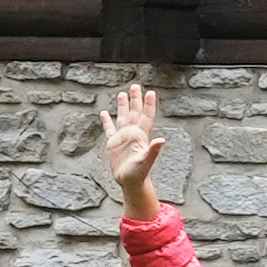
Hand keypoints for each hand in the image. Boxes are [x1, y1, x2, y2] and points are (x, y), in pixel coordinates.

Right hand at [97, 83, 165, 211]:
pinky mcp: (113, 143)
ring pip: (122, 117)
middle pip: (134, 112)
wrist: (130, 181)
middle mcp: (133, 133)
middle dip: (135, 99)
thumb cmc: (140, 172)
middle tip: (135, 86)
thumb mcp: (146, 160)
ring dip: (122, 106)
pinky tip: (104, 113)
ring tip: (122, 94)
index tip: (150, 92)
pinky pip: (109, 129)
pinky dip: (107, 121)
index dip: (148, 105)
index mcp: (141, 135)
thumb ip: (153, 150)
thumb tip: (161, 140)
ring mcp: (123, 137)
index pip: (146, 116)